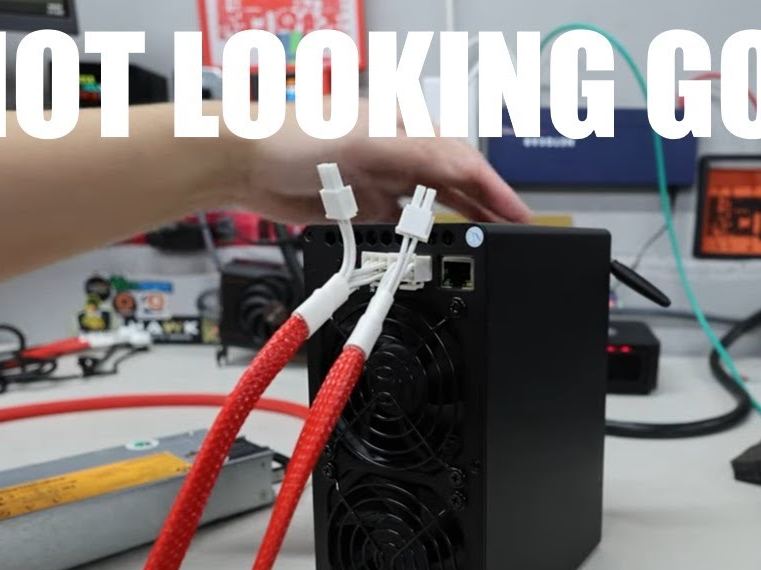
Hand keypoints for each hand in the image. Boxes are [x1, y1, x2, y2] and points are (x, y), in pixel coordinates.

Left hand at [226, 113, 531, 224]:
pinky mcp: (360, 206)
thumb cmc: (292, 135)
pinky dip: (417, 241)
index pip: (465, 162)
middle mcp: (398, 152)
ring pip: (430, 209)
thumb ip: (419, 156)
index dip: (496, 191)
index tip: (520, 217)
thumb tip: (465, 171)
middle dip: (485, 211)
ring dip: (456, 227)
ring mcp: (380, 181)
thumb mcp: (366, 142)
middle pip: (455, 187)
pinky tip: (432, 251)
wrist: (241, 164)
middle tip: (512, 238)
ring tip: (486, 247)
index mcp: (407, 127)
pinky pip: (398, 228)